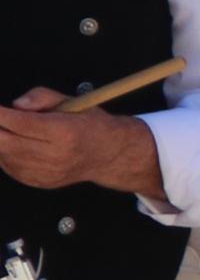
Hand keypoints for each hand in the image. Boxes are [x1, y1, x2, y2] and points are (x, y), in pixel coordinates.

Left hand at [0, 93, 158, 194]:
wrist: (109, 155)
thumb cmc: (89, 125)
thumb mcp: (72, 101)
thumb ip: (42, 96)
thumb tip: (17, 105)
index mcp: (65, 132)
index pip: (21, 123)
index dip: (1, 115)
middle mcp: (56, 155)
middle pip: (7, 143)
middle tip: (0, 120)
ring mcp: (47, 172)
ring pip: (5, 156)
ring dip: (1, 141)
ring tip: (9, 131)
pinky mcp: (41, 182)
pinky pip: (10, 168)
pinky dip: (5, 155)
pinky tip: (15, 145)